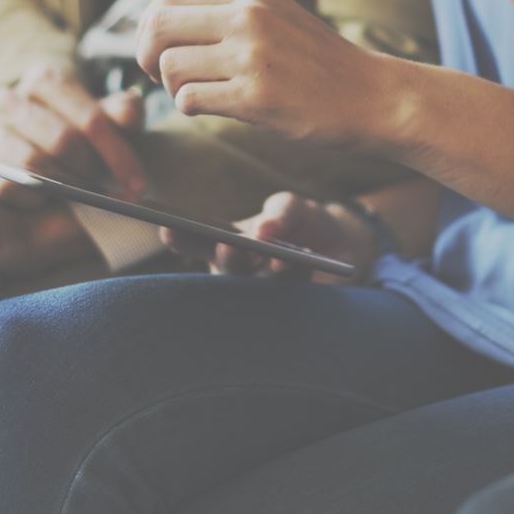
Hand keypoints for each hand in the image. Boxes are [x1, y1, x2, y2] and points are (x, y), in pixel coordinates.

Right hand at [0, 63, 146, 205]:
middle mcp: (10, 98)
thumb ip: (118, 113)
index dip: (118, 153)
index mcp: (45, 80)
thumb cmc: (67, 133)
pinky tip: (46, 201)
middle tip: (109, 192)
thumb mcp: (97, 120)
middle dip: (92, 172)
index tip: (137, 182)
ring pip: (33, 164)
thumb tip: (129, 116)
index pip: (91, 118)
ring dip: (65, 187)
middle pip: (63, 141)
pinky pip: (8, 186)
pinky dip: (33, 199)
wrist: (14, 148)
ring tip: (81, 195)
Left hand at [136, 0, 381, 147]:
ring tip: (197, 94)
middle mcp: (249, 17)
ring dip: (172, 87)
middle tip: (159, 76)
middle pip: (159, 26)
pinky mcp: (256, 96)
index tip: (160, 46)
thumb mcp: (279, 17)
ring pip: (169, 66)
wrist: (374, 96)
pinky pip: (190, 99)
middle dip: (146, 55)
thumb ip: (232, 13)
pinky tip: (213, 108)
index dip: (151, 23)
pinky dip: (190, 107)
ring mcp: (252, 56)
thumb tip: (164, 22)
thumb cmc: (322, 64)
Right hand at [161, 191, 378, 283]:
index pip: (196, 241)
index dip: (180, 236)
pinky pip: (287, 297)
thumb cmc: (303, 223)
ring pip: (253, 288)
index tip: (168, 227)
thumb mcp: (292, 206)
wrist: (345, 247)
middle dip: (225, 257)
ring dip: (261, 272)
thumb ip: (279, 212)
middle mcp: (237, 274)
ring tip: (270, 255)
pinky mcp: (291, 308)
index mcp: (225, 244)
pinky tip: (295, 263)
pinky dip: (291, 277)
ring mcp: (262, 294)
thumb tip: (264, 230)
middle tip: (228, 246)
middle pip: (223, 268)